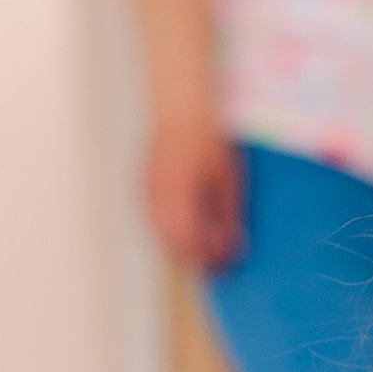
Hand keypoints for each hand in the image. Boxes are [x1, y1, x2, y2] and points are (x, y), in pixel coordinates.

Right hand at [146, 114, 244, 272]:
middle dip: (192, 255)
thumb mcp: (227, 181)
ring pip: (157, 234)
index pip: (188, 242)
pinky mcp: (140, 187)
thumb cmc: (209, 142)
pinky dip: (167, 230)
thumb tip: (232, 249)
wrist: (181, 109)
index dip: (205, 257)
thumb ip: (227, 217)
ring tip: (203, 241)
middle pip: (170, 244)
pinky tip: (185, 225)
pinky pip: (150, 220)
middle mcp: (156, 196)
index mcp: (179, 195)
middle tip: (214, 258)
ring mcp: (144, 192)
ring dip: (179, 245)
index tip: (223, 262)